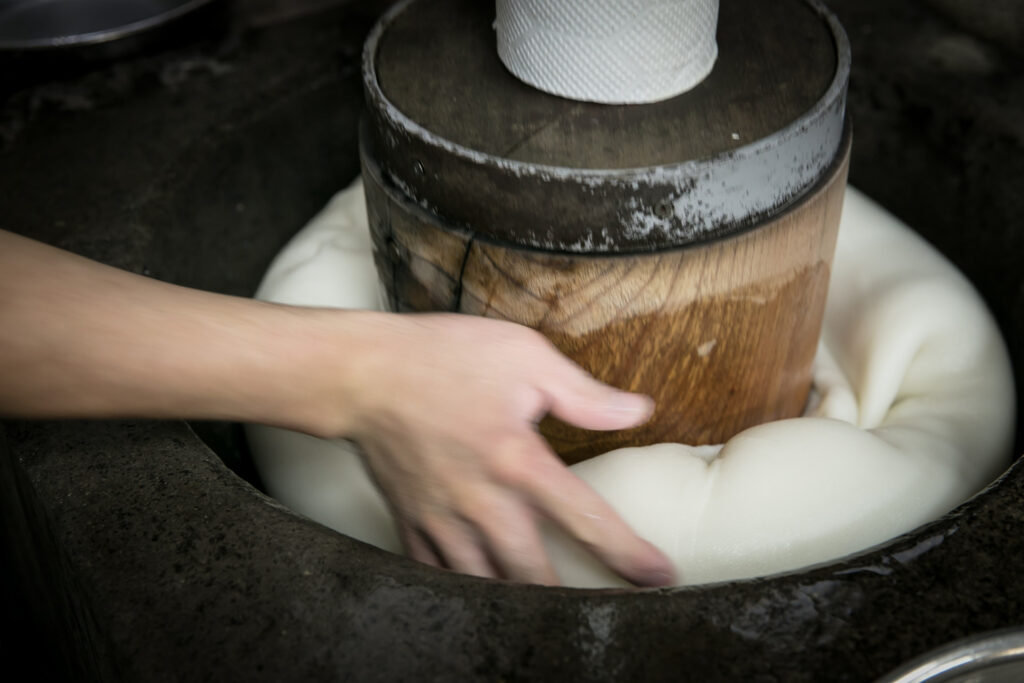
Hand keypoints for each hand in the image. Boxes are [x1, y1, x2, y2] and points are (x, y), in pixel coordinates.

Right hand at [321, 312, 675, 585]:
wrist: (361, 373)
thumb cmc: (441, 357)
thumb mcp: (523, 355)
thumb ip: (584, 393)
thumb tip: (638, 412)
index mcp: (517, 459)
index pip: (586, 518)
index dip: (628, 554)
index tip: (659, 577)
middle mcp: (481, 501)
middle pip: (534, 573)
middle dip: (572, 601)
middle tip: (603, 612)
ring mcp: (442, 519)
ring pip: (486, 584)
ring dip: (519, 604)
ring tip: (547, 618)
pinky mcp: (412, 522)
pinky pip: (437, 576)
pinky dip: (462, 592)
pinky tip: (482, 598)